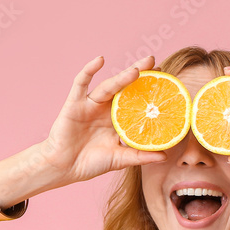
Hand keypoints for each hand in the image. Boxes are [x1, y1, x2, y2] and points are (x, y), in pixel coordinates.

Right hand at [41, 55, 167, 183]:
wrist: (64, 168)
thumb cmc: (90, 163)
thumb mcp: (120, 159)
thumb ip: (141, 156)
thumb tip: (165, 156)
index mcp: (118, 119)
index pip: (136, 100)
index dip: (149, 90)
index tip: (166, 80)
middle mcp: (105, 108)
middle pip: (124, 87)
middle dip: (139, 73)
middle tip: (154, 62)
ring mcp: (90, 104)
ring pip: (108, 86)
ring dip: (122, 76)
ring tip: (137, 69)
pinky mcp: (74, 103)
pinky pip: (81, 83)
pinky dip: (89, 70)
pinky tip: (100, 60)